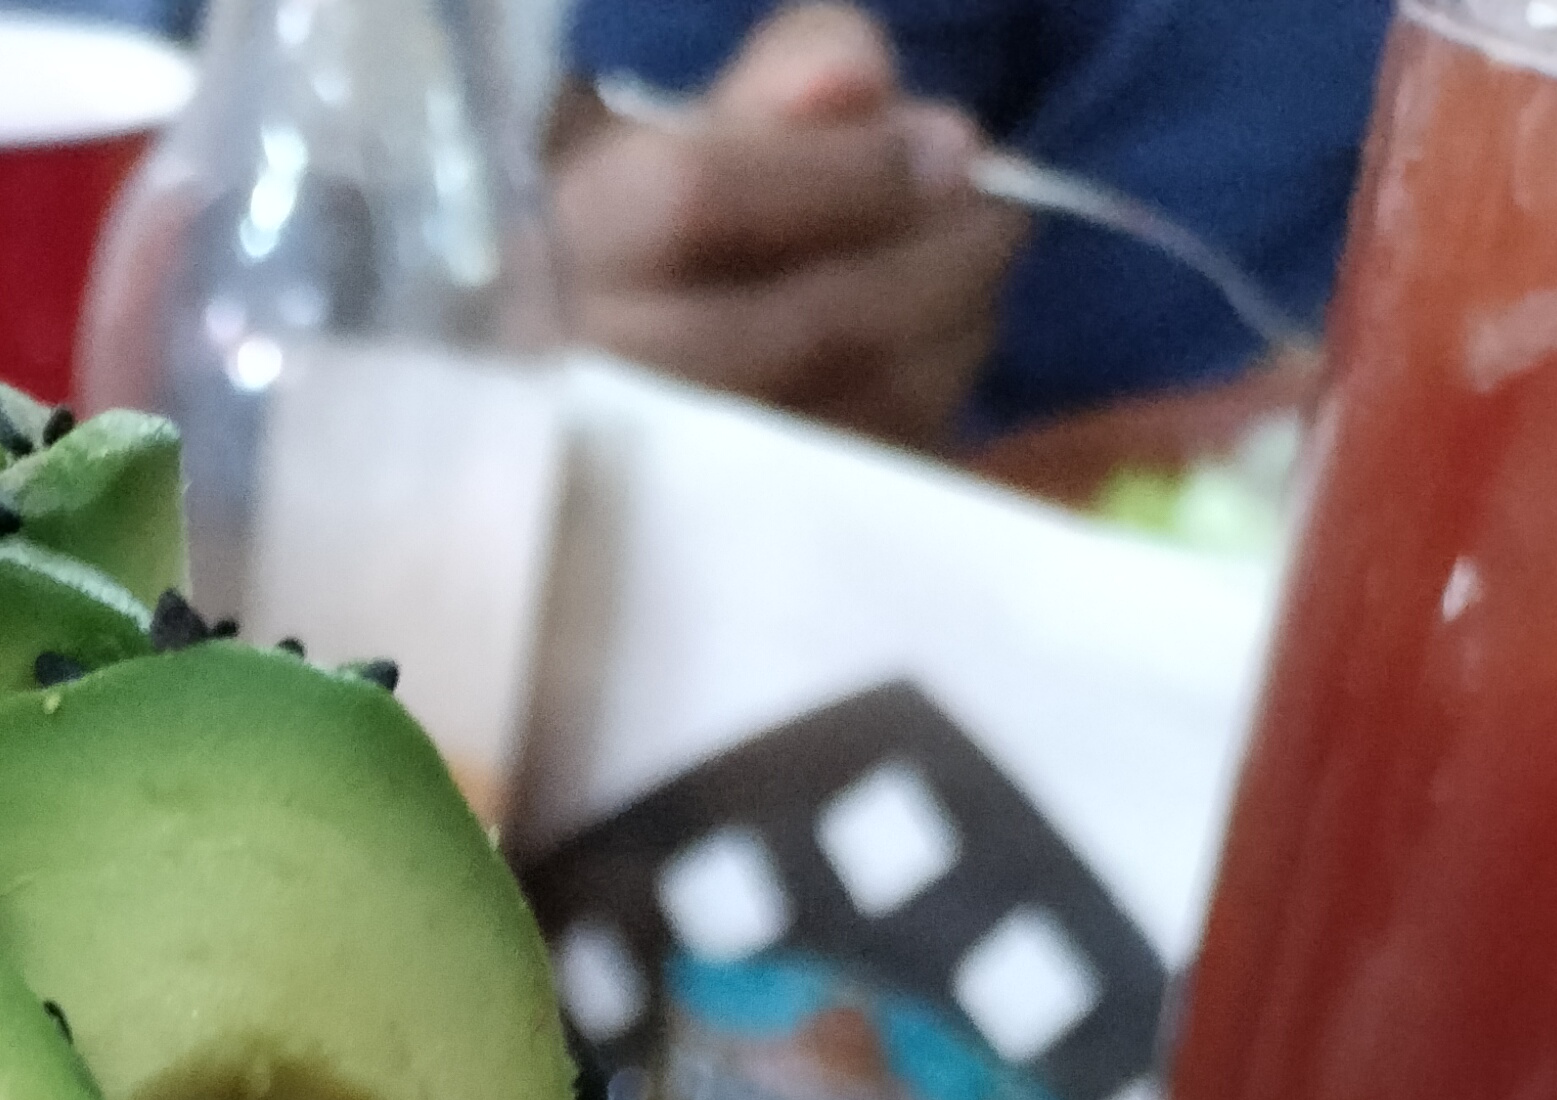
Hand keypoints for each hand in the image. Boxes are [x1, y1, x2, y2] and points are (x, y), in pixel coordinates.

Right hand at [549, 4, 1027, 451]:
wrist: (593, 396)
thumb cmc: (657, 246)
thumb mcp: (706, 130)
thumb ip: (786, 79)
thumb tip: (858, 86)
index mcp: (561, 255)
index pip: (699, 198)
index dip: (850, 170)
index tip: (950, 146)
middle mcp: (592, 386)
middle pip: (801, 325)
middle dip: (932, 261)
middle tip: (995, 216)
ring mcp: (658, 496)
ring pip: (847, 417)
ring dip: (948, 342)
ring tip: (972, 286)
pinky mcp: (728, 564)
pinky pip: (860, 491)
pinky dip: (926, 419)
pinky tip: (931, 368)